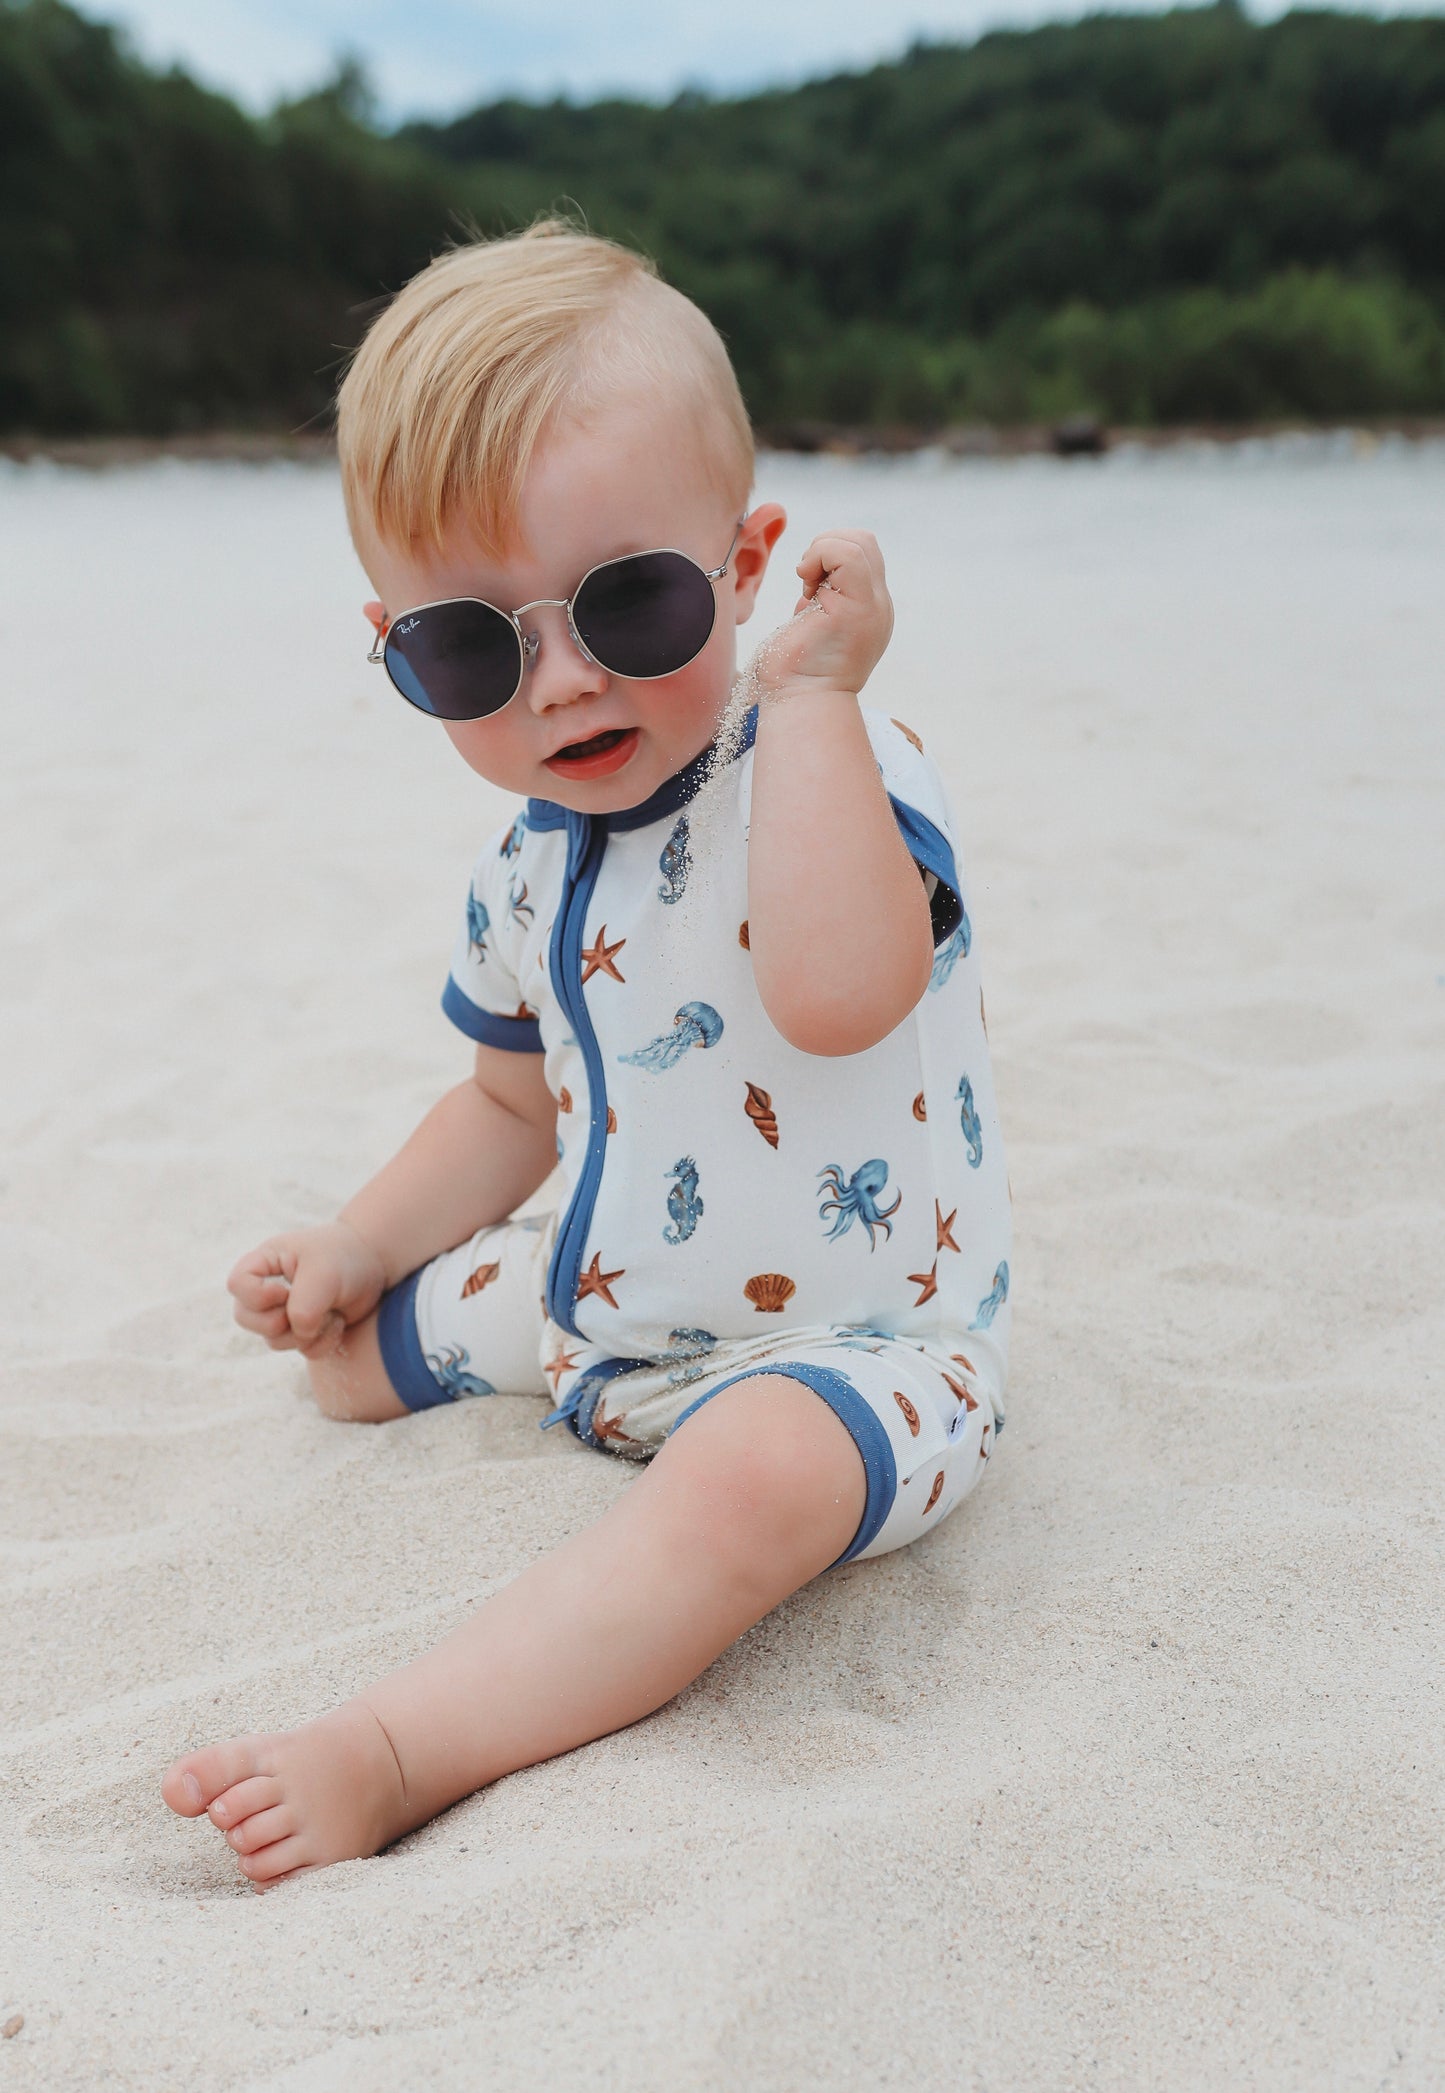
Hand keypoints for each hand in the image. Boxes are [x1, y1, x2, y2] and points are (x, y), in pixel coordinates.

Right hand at [228, 1222, 387, 1356]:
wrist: (374, 1265)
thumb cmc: (346, 1258)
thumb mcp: (325, 1273)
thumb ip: (304, 1305)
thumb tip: (299, 1333)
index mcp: (264, 1261)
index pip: (236, 1284)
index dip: (259, 1296)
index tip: (287, 1290)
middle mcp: (266, 1287)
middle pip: (245, 1318)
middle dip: (281, 1320)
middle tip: (313, 1304)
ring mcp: (282, 1312)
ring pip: (274, 1340)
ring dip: (308, 1332)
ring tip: (332, 1310)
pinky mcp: (302, 1331)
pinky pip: (303, 1350)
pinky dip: (324, 1341)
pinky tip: (339, 1321)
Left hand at [752, 529, 893, 702]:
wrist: (799, 704)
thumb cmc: (794, 672)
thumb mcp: (813, 622)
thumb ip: (824, 597)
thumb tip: (813, 574)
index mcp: (868, 608)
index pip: (861, 553)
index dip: (829, 554)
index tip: (808, 588)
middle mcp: (878, 606)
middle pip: (863, 540)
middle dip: (825, 548)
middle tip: (807, 584)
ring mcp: (873, 607)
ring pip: (857, 541)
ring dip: (820, 554)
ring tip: (809, 590)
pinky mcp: (857, 609)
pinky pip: (846, 554)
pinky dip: (818, 557)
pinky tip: (807, 590)